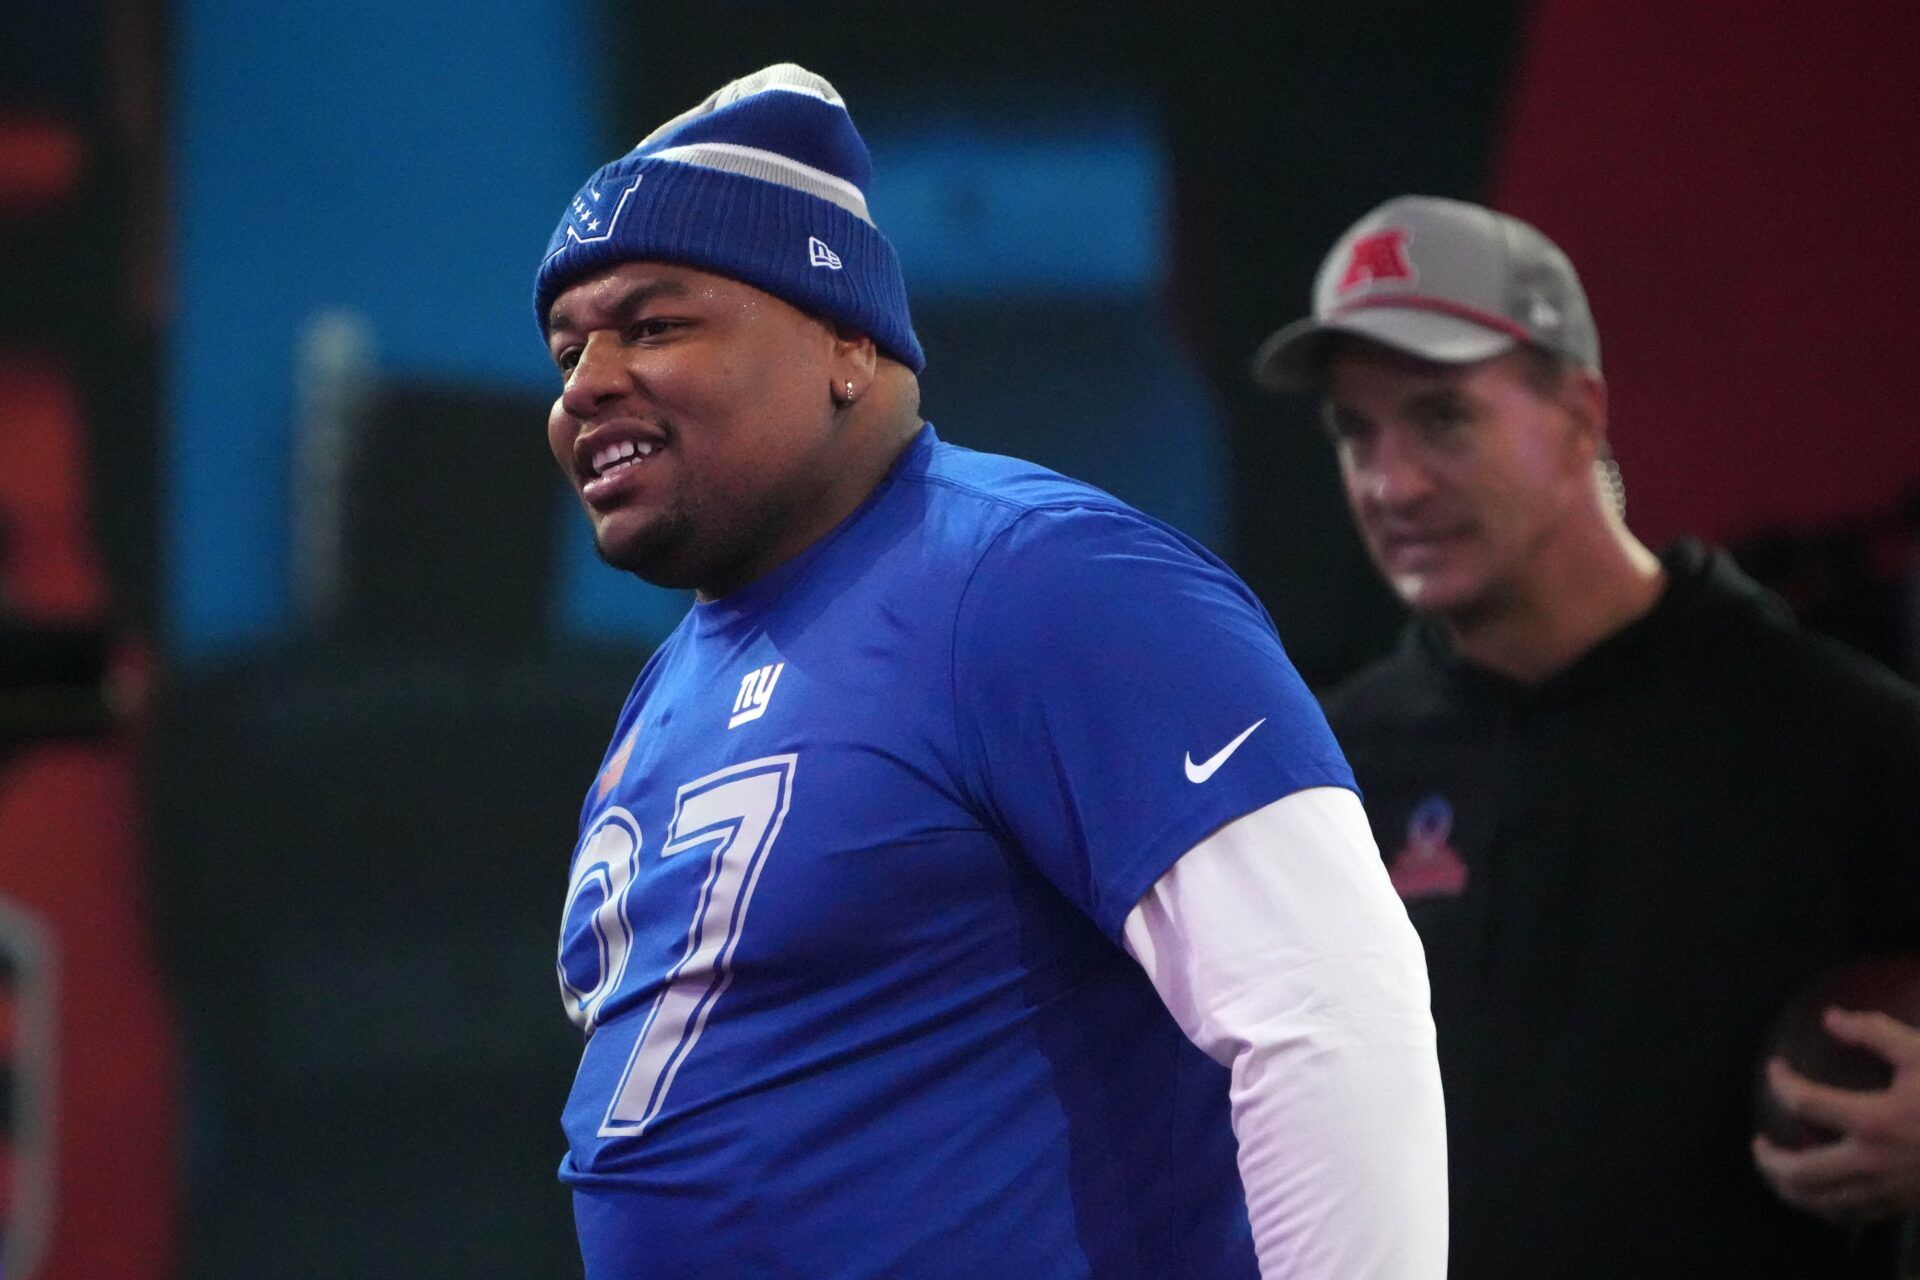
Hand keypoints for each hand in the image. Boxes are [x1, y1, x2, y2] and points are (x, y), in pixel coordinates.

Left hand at [1752, 1007, 1919, 1221]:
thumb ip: (1875, 1032)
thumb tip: (1831, 1018)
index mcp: (1875, 1120)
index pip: (1805, 1101)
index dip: (1781, 1081)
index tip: (1775, 1067)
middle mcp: (1874, 1163)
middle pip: (1801, 1173)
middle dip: (1768, 1160)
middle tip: (1759, 1141)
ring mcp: (1888, 1191)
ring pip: (1823, 1202)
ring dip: (1790, 1189)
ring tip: (1778, 1169)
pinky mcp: (1903, 1207)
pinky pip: (1853, 1215)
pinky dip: (1826, 1205)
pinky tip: (1822, 1191)